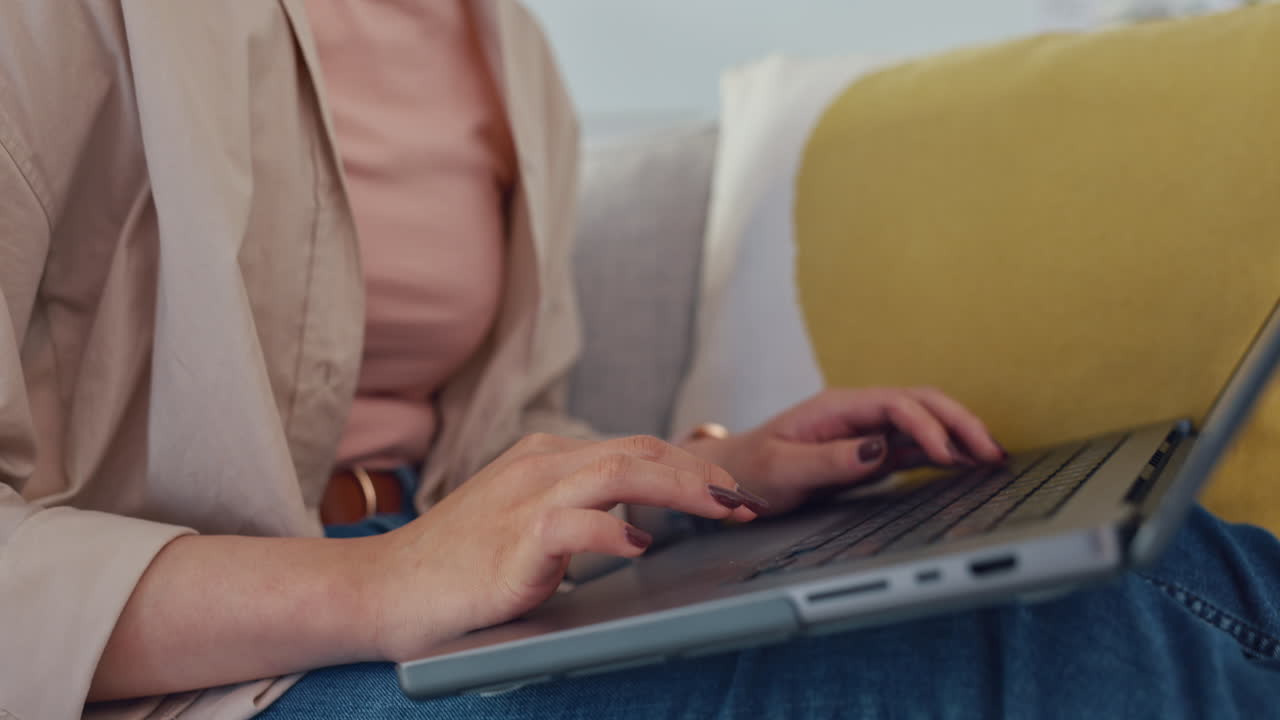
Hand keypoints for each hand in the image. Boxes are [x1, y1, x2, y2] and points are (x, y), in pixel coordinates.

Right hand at [366, 433, 760, 661]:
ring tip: (723, 509)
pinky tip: (641, 545)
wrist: (384, 588)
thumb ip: (577, 511)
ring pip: (622, 471)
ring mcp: (527, 496)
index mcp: (547, 457)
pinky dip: (616, 530)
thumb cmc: (457, 565)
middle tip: (747, 500)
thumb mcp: (526, 523)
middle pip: (641, 450)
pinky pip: (577, 523)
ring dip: (683, 489)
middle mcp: (542, 464)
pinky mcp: (514, 538)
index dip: (692, 465)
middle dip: (703, 473)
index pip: (636, 447)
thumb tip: (638, 522)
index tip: (732, 492)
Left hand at [685, 387, 1004, 515]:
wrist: (725, 479)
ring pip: (924, 423)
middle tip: (991, 452)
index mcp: (834, 407)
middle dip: (959, 422)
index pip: (895, 404)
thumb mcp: (781, 470)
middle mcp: (855, 414)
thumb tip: (878, 449)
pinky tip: (967, 465)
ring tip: (993, 458)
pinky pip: (914, 447)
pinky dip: (944, 453)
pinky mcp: (868, 454)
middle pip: (920, 403)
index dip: (927, 426)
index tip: (947, 456)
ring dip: (959, 436)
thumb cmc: (746, 473)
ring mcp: (864, 432)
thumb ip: (828, 460)